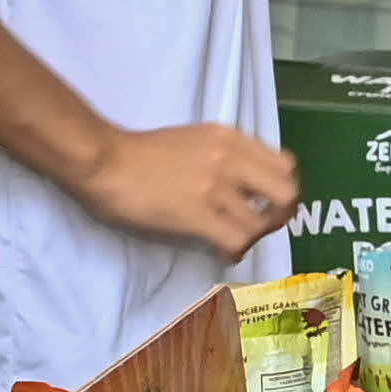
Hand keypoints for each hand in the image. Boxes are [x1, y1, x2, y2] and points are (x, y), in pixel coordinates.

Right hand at [76, 119, 298, 251]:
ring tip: (231, 241)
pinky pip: (236, 241)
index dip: (282, 189)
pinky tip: (220, 252)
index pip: (286, 166)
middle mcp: (230, 159)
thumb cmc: (141, 153)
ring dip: (250, 239)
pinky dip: (234, 252)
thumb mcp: (195, 139)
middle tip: (259, 226)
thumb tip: (244, 184)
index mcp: (231, 139)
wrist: (104, 161)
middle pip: (287, 194)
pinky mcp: (197, 213)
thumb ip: (224, 155)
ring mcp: (214, 186)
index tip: (265, 202)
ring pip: (260, 224)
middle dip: (279, 216)